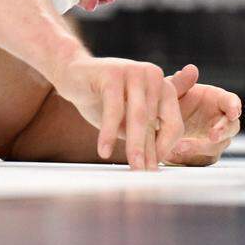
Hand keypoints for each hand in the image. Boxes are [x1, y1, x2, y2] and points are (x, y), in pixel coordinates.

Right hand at [51, 56, 184, 170]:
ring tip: (133, 166)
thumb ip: (145, 133)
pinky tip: (104, 151)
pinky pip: (113, 109)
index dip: (165, 147)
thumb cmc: (102, 98)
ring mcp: (133, 71)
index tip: (154, 167)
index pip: (173, 123)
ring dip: (135, 145)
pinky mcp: (112, 72)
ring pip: (137, 117)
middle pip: (154, 122)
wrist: (71, 74)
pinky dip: (109, 133)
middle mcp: (152, 75)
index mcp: (163, 86)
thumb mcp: (128, 116)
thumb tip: (154, 164)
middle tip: (145, 173)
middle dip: (148, 151)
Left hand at [163, 64, 241, 166]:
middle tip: (212, 135)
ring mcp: (213, 140)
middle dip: (222, 132)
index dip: (234, 106)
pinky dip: (188, 157)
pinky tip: (173, 154)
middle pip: (230, 128)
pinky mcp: (203, 155)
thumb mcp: (170, 91)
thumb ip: (180, 83)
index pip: (231, 102)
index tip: (233, 111)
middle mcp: (219, 121)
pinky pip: (200, 159)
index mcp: (217, 101)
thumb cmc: (168, 101)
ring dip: (199, 148)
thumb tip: (191, 69)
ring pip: (215, 147)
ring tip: (180, 147)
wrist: (153, 120)